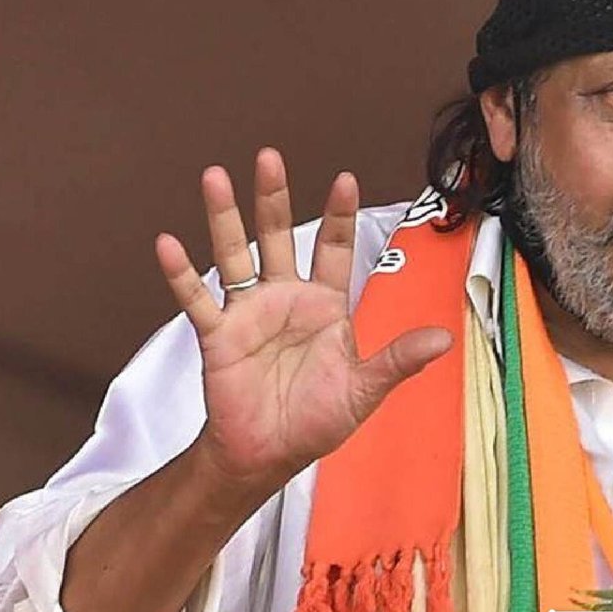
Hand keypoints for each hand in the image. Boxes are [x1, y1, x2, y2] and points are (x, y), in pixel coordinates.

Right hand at [155, 147, 452, 490]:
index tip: (344, 178)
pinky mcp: (219, 335)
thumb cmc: (317, 421)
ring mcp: (249, 313)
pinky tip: (168, 244)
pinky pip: (199, 299)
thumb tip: (444, 340)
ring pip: (234, 255)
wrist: (270, 455)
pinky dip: (182, 273)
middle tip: (270, 156)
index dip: (337, 215)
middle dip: (274, 197)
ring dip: (223, 217)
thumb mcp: (365, 389)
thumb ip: (398, 360)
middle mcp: (285, 299)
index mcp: (324, 306)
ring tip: (214, 177)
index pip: (333, 249)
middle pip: (278, 236)